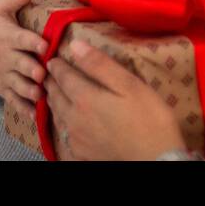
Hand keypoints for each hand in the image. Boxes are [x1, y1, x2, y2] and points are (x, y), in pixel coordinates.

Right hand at [0, 0, 49, 121]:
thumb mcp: (0, 7)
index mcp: (10, 37)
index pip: (23, 40)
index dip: (35, 43)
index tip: (46, 45)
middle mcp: (7, 58)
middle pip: (22, 65)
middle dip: (34, 71)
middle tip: (46, 74)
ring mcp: (4, 75)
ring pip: (19, 85)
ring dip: (31, 91)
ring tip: (42, 96)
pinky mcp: (2, 87)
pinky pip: (13, 100)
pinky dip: (24, 108)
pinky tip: (36, 115)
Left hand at [44, 39, 186, 160]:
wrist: (156, 160)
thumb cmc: (149, 119)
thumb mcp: (129, 85)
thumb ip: (100, 65)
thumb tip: (74, 45)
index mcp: (84, 98)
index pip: (63, 76)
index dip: (57, 66)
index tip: (52, 58)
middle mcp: (74, 118)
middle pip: (55, 96)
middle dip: (51, 83)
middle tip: (48, 74)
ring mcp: (76, 139)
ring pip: (57, 115)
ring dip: (53, 101)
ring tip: (54, 93)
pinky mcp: (82, 154)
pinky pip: (64, 133)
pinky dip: (61, 121)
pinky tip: (67, 122)